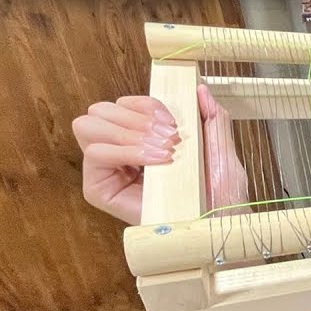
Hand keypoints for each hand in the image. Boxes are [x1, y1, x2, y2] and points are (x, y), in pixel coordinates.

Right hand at [73, 84, 248, 225]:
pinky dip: (126, 151)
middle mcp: (120, 152)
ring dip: (129, 133)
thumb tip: (200, 88)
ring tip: (163, 152)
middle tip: (168, 139)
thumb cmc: (221, 192)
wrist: (220, 221)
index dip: (145, 104)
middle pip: (99, 110)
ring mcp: (107, 171)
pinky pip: (95, 154)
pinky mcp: (100, 190)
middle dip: (135, 118)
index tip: (174, 122)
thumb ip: (211, 116)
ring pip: (90, 127)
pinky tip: (156, 161)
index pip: (122, 104)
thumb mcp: (220, 146)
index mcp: (142, 138)